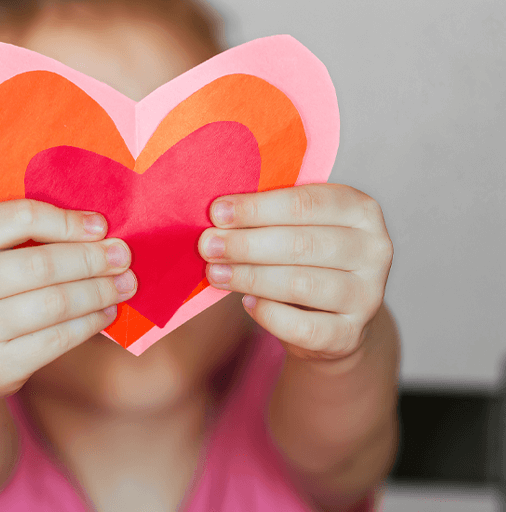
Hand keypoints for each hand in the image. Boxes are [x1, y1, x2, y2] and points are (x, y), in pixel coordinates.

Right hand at [0, 199, 136, 404]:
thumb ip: (24, 237)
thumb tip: (98, 230)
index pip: (18, 218)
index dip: (66, 221)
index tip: (101, 226)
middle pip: (42, 264)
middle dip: (92, 259)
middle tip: (124, 257)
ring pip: (55, 303)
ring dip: (99, 291)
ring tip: (125, 285)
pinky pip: (58, 338)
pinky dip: (90, 322)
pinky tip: (106, 312)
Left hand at [199, 184, 392, 359]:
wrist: (333, 318)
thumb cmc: (305, 259)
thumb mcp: (296, 228)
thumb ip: (267, 217)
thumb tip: (217, 216)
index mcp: (360, 210)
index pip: (306, 203)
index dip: (257, 208)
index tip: (217, 212)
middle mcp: (374, 250)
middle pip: (301, 244)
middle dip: (246, 244)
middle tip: (208, 245)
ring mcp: (368, 295)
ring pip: (300, 284)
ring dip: (250, 277)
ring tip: (215, 273)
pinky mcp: (351, 334)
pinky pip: (303, 326)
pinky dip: (269, 314)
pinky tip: (247, 302)